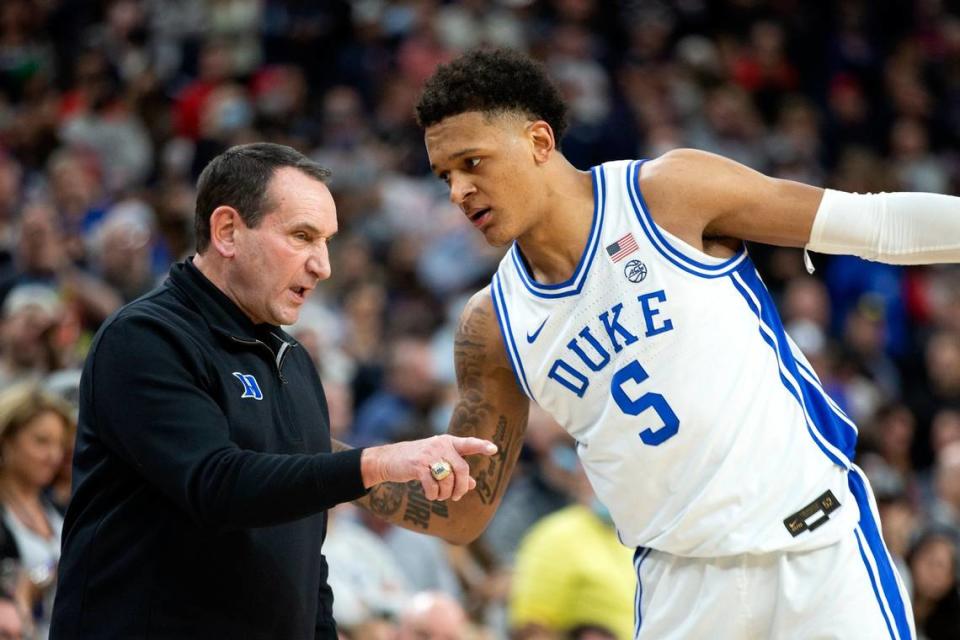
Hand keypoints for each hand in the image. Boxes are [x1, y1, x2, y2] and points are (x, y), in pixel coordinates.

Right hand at [361, 435, 497, 500]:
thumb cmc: (417, 461)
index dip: (481, 446)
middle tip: (457, 496)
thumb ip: (456, 471)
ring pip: (448, 480)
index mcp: (448, 442)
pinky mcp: (418, 466)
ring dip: (445, 494)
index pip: (468, 443)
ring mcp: (429, 454)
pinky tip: (430, 495)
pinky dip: (433, 495)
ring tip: (439, 496)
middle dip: (462, 487)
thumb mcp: (437, 462)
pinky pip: (433, 486)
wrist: (389, 459)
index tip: (494, 449)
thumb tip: (474, 484)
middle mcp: (440, 445)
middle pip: (462, 469)